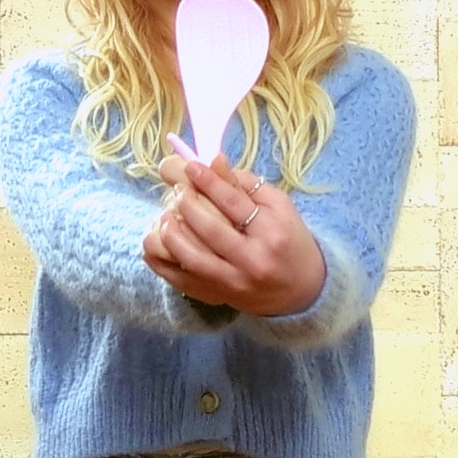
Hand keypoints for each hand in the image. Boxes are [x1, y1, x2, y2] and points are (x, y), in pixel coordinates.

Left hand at [142, 153, 325, 314]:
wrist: (302, 290)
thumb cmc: (290, 240)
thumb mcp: (280, 207)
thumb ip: (247, 185)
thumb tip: (213, 161)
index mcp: (272, 233)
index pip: (234, 203)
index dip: (208, 182)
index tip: (191, 167)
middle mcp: (253, 260)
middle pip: (211, 230)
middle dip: (187, 206)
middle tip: (177, 191)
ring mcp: (235, 282)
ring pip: (194, 259)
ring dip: (172, 236)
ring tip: (164, 217)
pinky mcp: (220, 296)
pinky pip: (184, 281)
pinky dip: (164, 264)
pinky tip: (154, 245)